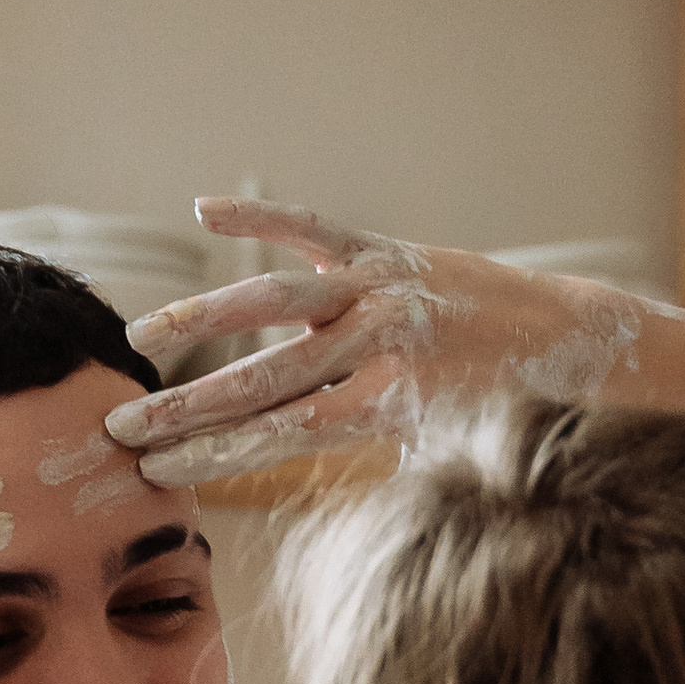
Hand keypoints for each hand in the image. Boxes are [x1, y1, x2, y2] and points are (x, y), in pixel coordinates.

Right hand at [101, 201, 573, 487]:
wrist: (559, 337)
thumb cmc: (483, 399)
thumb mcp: (418, 432)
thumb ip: (346, 429)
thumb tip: (261, 444)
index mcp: (385, 405)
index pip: (277, 434)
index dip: (211, 453)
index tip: (156, 470)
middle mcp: (378, 346)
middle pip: (263, 381)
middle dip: (188, 407)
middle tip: (125, 426)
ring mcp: (378, 292)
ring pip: (274, 306)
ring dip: (202, 323)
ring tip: (145, 338)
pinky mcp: (383, 250)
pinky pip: (312, 230)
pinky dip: (258, 218)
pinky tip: (202, 213)